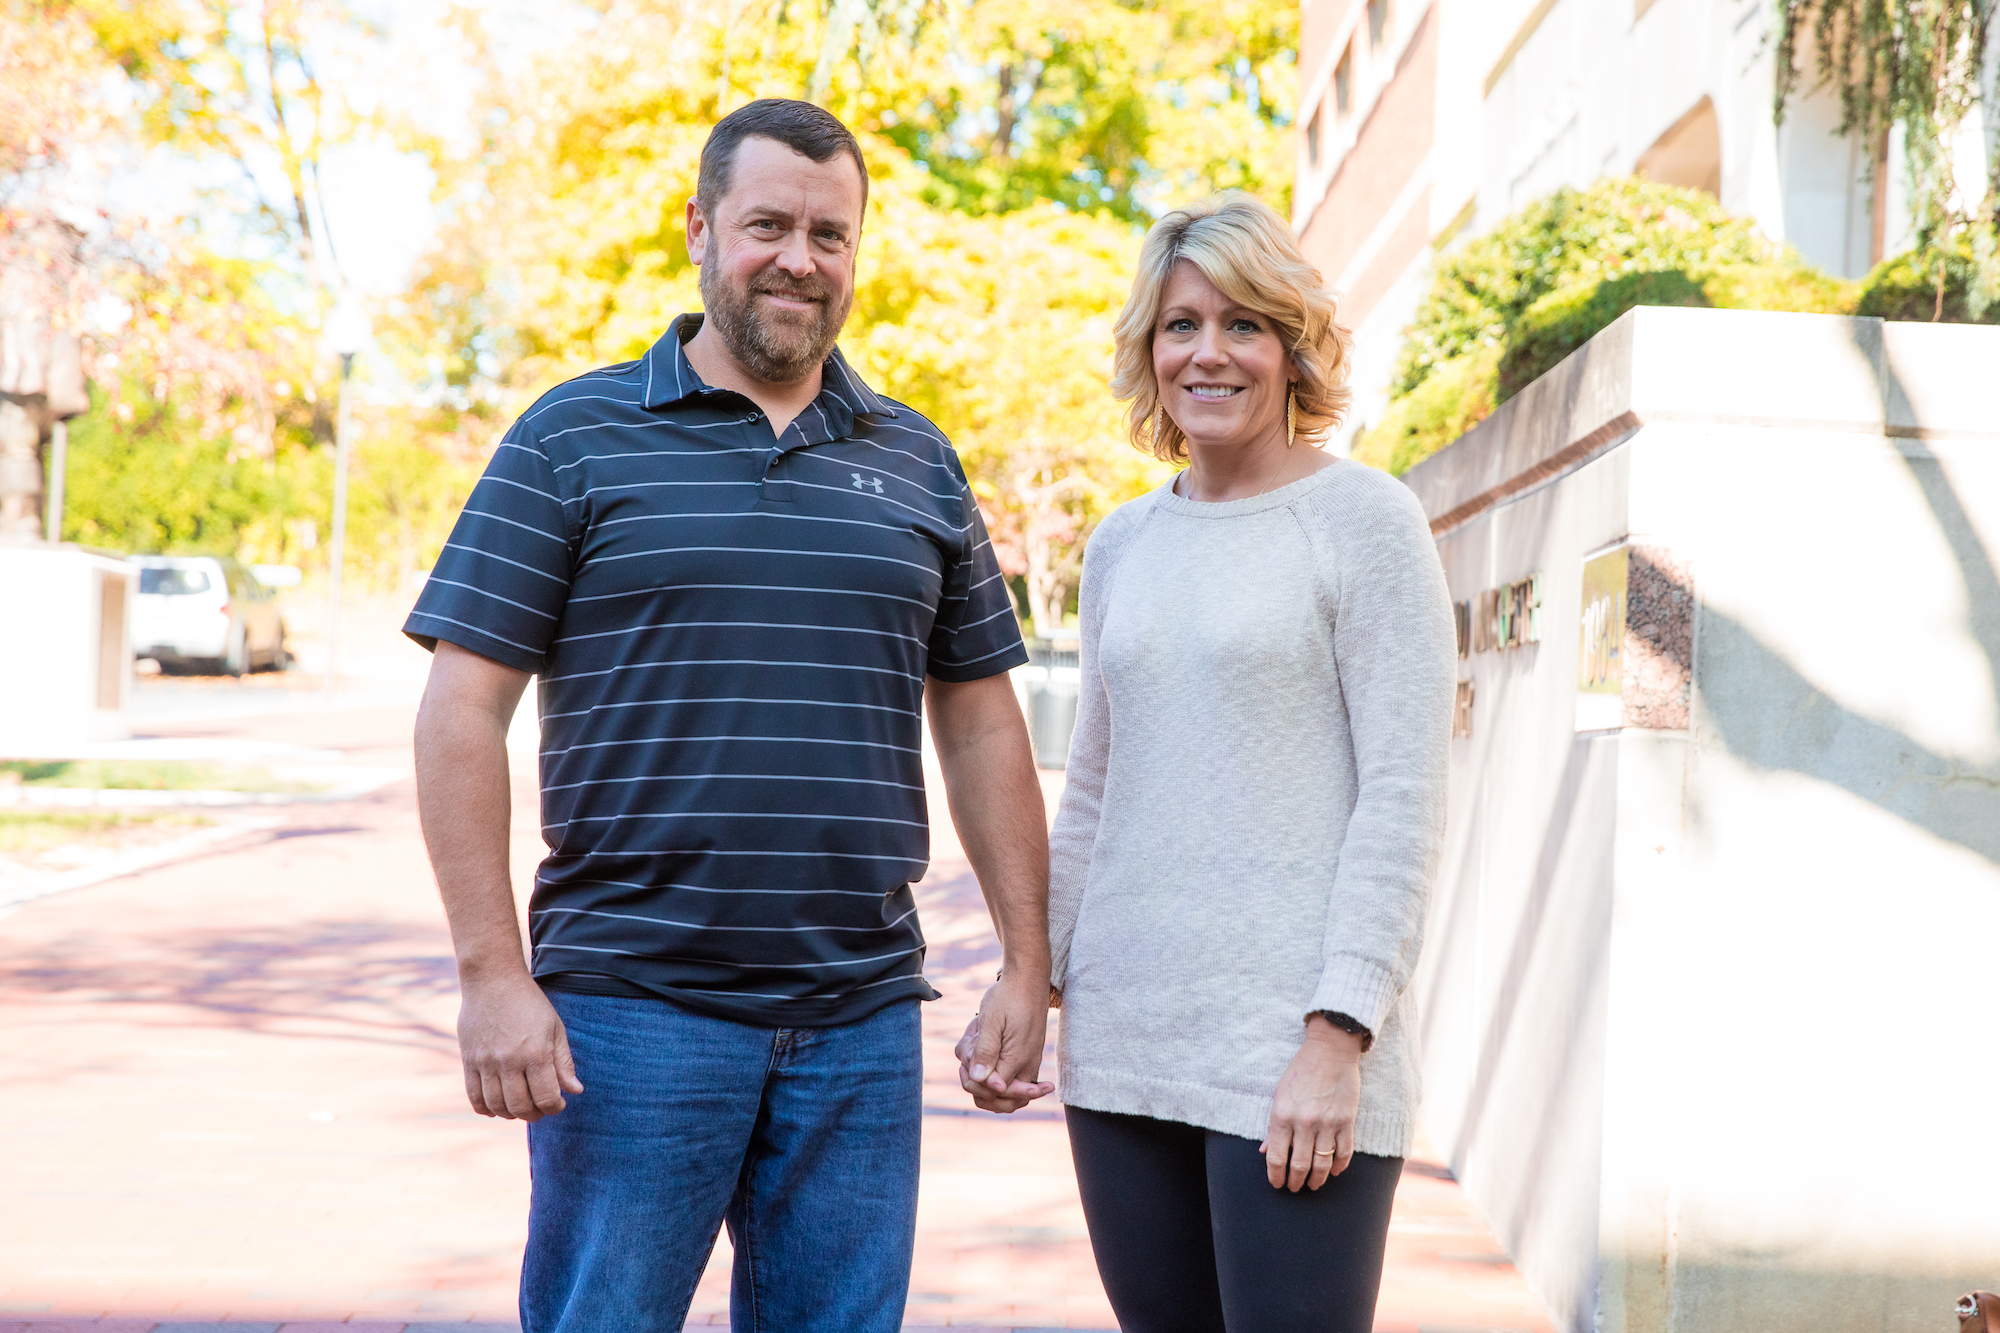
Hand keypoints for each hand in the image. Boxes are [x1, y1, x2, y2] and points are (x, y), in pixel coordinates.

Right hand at [457, 970, 583, 1120]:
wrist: (493, 980)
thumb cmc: (530, 1003)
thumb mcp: (555, 1028)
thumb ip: (564, 1062)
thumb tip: (575, 1091)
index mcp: (535, 1052)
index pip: (546, 1098)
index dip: (555, 1107)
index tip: (558, 1103)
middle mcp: (509, 1061)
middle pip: (520, 1107)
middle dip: (535, 1114)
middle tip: (541, 1107)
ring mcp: (486, 1062)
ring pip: (497, 1106)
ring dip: (511, 1114)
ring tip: (521, 1105)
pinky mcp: (468, 1061)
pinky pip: (474, 1098)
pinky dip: (487, 1109)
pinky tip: (498, 1105)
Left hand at [954, 972, 1054, 1113]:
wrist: (1028, 977)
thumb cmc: (1009, 996)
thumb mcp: (992, 1020)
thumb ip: (987, 1052)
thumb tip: (981, 1080)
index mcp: (1018, 1060)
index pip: (995, 1092)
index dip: (976, 1083)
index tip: (968, 1061)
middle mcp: (1026, 1066)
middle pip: (1003, 1101)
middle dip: (979, 1085)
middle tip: (968, 1060)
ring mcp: (1027, 1062)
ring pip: (1001, 1088)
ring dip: (982, 1072)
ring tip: (974, 1042)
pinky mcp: (1024, 1056)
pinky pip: (1005, 1073)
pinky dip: (989, 1062)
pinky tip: (979, 1038)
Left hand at [1259, 1015, 1362, 1191]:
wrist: (1330, 1051)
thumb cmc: (1300, 1071)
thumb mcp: (1279, 1095)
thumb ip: (1273, 1126)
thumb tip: (1265, 1151)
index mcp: (1282, 1116)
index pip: (1276, 1158)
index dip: (1275, 1176)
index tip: (1277, 1184)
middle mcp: (1303, 1123)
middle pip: (1299, 1166)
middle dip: (1295, 1181)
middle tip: (1294, 1187)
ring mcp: (1327, 1124)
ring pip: (1322, 1165)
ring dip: (1317, 1180)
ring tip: (1312, 1185)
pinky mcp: (1346, 1121)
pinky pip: (1344, 1153)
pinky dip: (1339, 1166)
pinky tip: (1334, 1171)